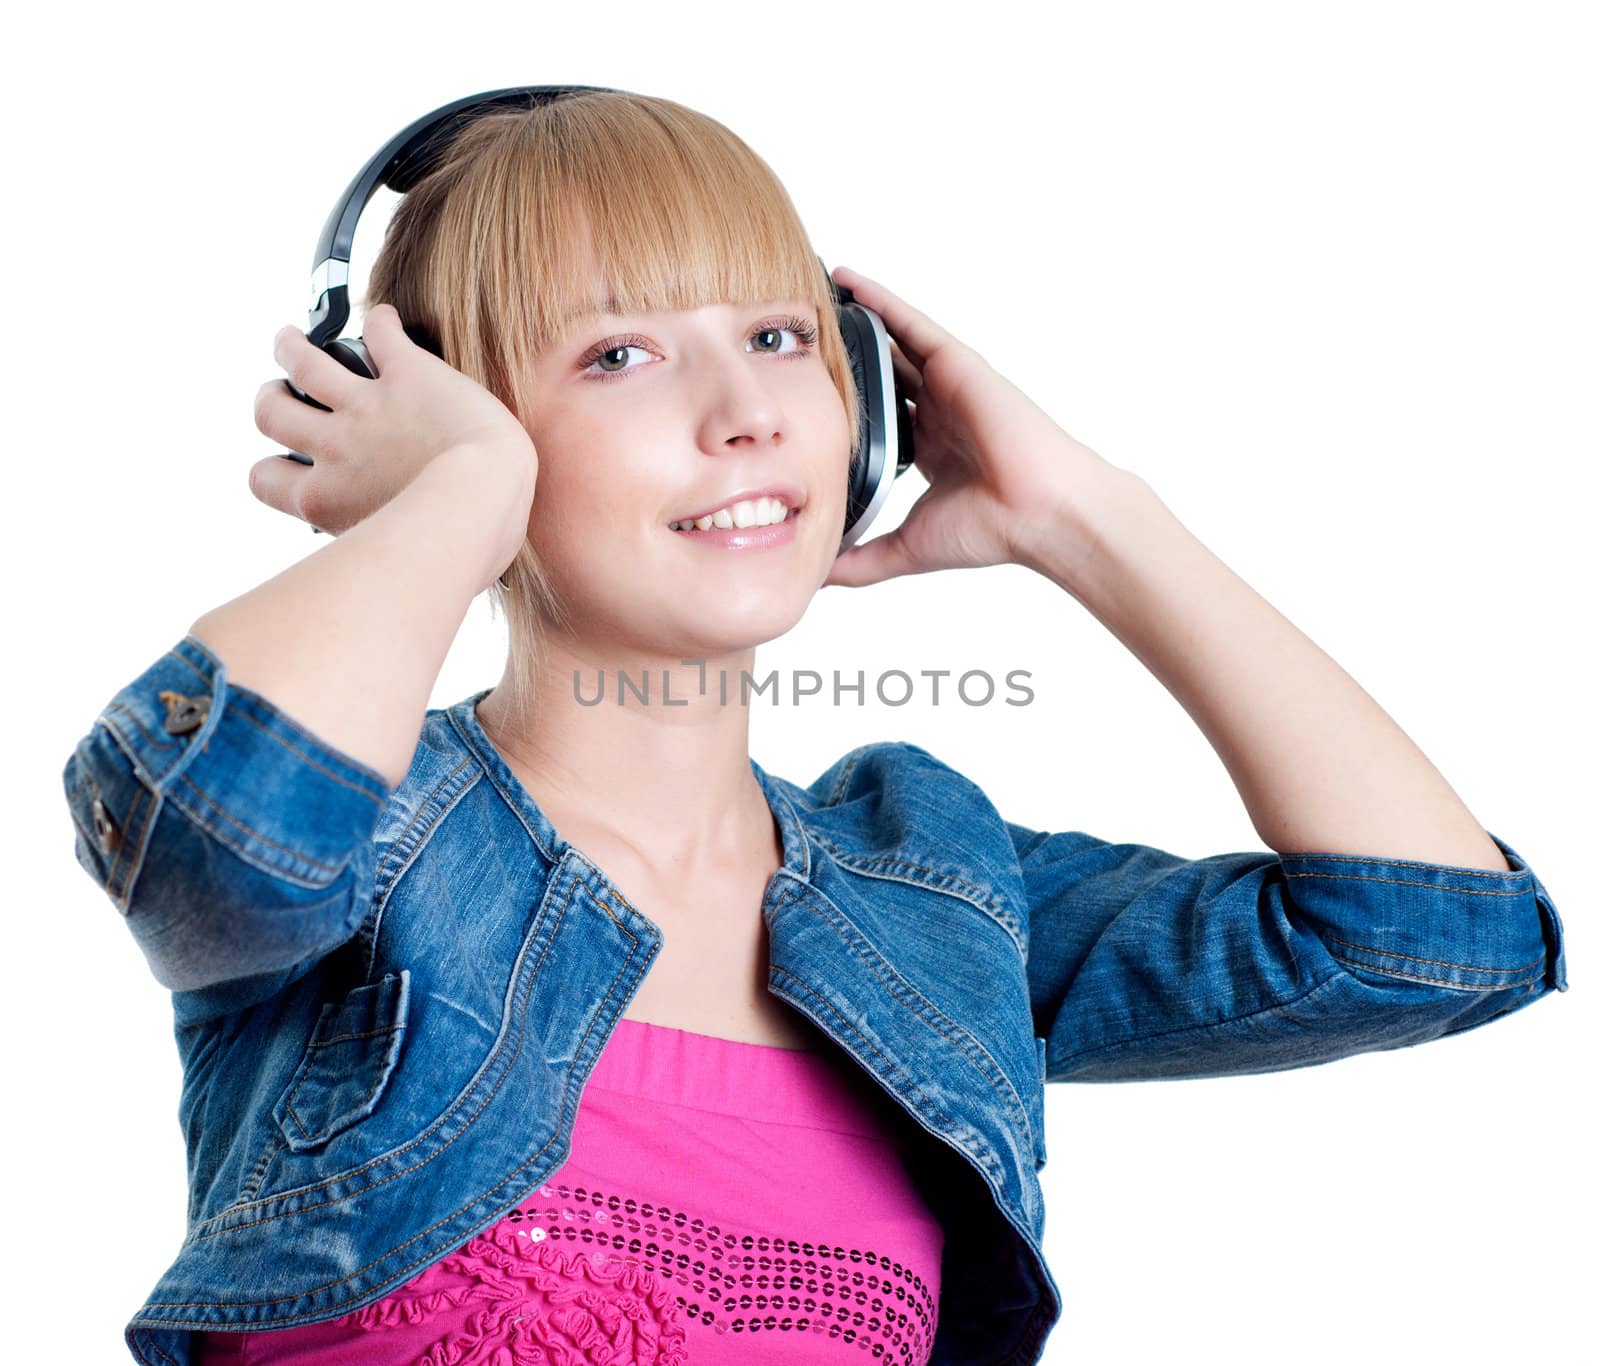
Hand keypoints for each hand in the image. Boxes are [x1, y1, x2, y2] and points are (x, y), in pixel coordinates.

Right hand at [248, 303, 538, 537]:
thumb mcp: (397, 560)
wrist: (486, 501)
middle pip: (271, 413)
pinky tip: (383, 321)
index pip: (265, 480)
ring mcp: (367, 407)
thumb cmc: (459, 548)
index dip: (272, 467)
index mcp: (325, 502)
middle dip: (271, 399)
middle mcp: (334, 450)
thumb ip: (379, 542)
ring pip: (303, 362)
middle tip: (281, 392)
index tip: (285, 460)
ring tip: (291, 339)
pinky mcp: (407, 374)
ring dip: (293, 345)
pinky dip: (379, 323)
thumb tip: (396, 552)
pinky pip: (379, 333)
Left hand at [824, 266, 1126, 587]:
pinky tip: (845, 281)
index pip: (878, 422)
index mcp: (931, 451)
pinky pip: (909, 322)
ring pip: (890, 344)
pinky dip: (878, 300)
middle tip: (797, 340)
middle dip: (845, 360)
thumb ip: (862, 560)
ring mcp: (948, 385)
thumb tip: (818, 576)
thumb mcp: (907, 548)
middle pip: (881, 376)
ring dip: (854, 322)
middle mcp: (939, 413)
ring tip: (811, 300)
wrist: (1041, 513)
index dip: (845, 409)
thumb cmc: (992, 531)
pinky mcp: (956, 363)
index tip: (803, 399)